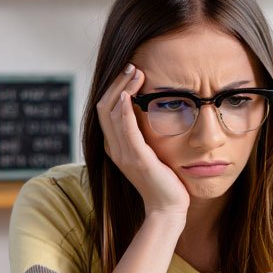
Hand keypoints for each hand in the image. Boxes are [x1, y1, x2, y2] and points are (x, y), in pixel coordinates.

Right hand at [97, 63, 189, 217]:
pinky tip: (131, 96)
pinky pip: (126, 130)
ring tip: (136, 72)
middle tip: (132, 65)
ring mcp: (123, 154)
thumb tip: (150, 111)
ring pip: (112, 113)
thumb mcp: (150, 153)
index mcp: (115, 146)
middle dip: (118, 83)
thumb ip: (144, 136)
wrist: (168, 208)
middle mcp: (114, 149)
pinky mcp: (137, 159)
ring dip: (123, 89)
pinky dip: (125, 111)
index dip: (115, 88)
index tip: (130, 71)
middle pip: (104, 107)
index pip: (106, 110)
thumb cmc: (164, 180)